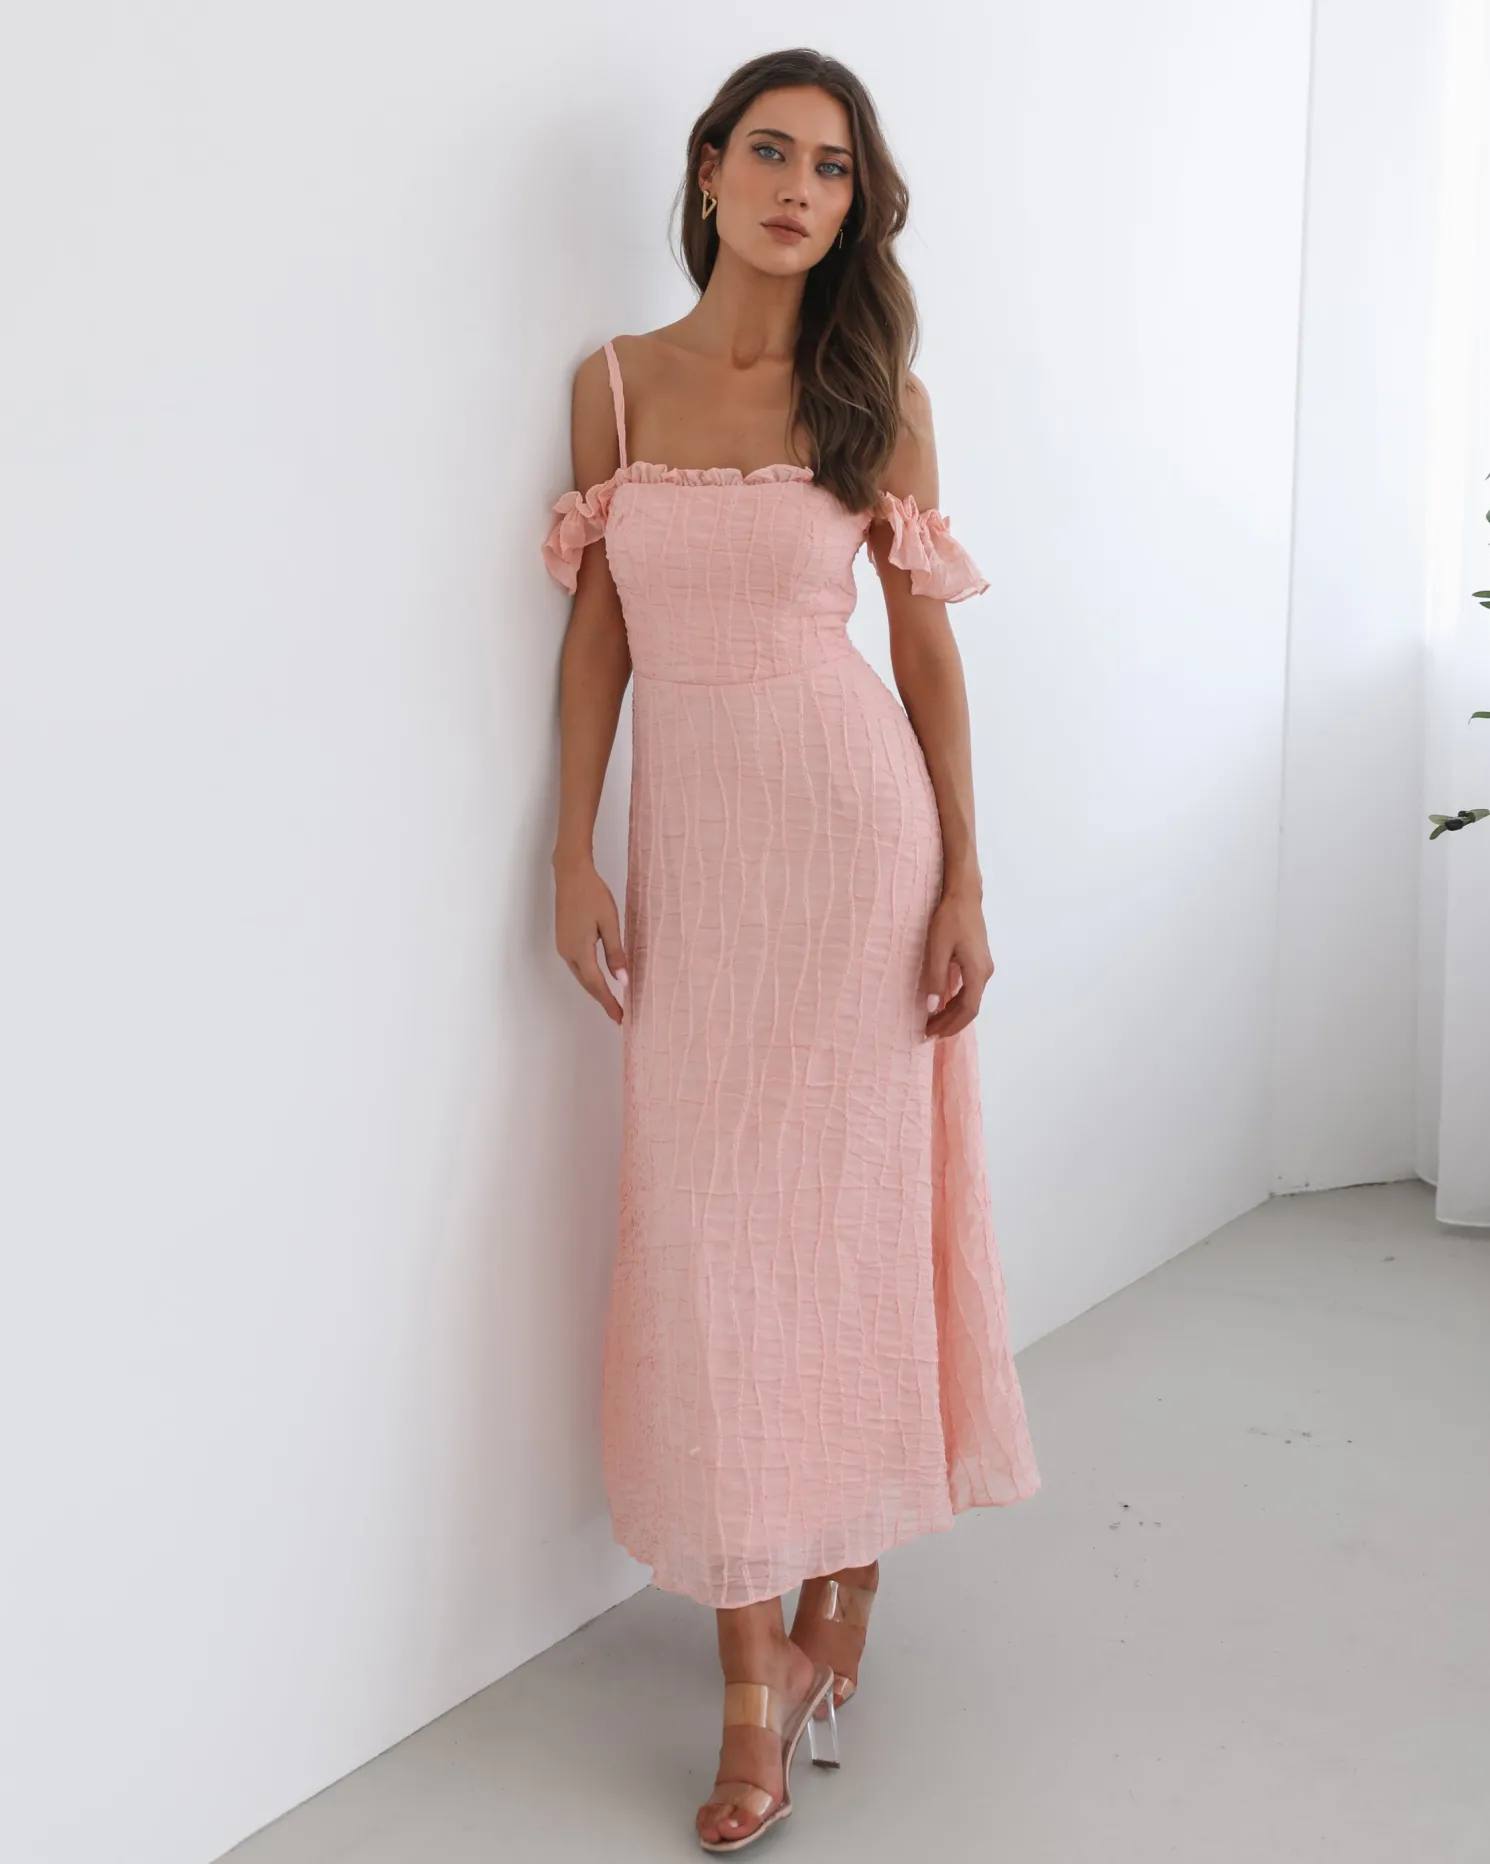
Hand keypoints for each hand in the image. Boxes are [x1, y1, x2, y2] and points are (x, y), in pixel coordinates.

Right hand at [554, 853, 627, 1024]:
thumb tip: (622, 981)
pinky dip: (589, 976)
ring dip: (595, 989)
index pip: (596, 984)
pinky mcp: (564, 940)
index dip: (608, 1002)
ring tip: (612, 1001)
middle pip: (587, 983)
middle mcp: (567, 952)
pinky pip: (578, 965)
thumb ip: (615, 953)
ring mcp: (563, 946)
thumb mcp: (610, 923)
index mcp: (579, 950)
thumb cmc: (593, 894)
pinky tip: (600, 979)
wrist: (571, 874)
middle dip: (602, 1000)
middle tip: (618, 1015)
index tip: (619, 1018)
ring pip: (581, 975)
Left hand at [920, 887, 993, 1038]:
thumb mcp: (937, 949)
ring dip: (953, 1014)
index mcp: (977, 972)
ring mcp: (984, 967)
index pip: (967, 1009)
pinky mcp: (979, 961)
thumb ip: (936, 979)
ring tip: (933, 1023)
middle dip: (951, 1023)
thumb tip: (933, 1007)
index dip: (950, 1025)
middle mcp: (985, 972)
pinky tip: (943, 1005)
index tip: (932, 1033)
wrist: (964, 896)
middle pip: (970, 1008)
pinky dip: (957, 1001)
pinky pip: (970, 989)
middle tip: (929, 1033)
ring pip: (971, 999)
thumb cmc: (949, 919)